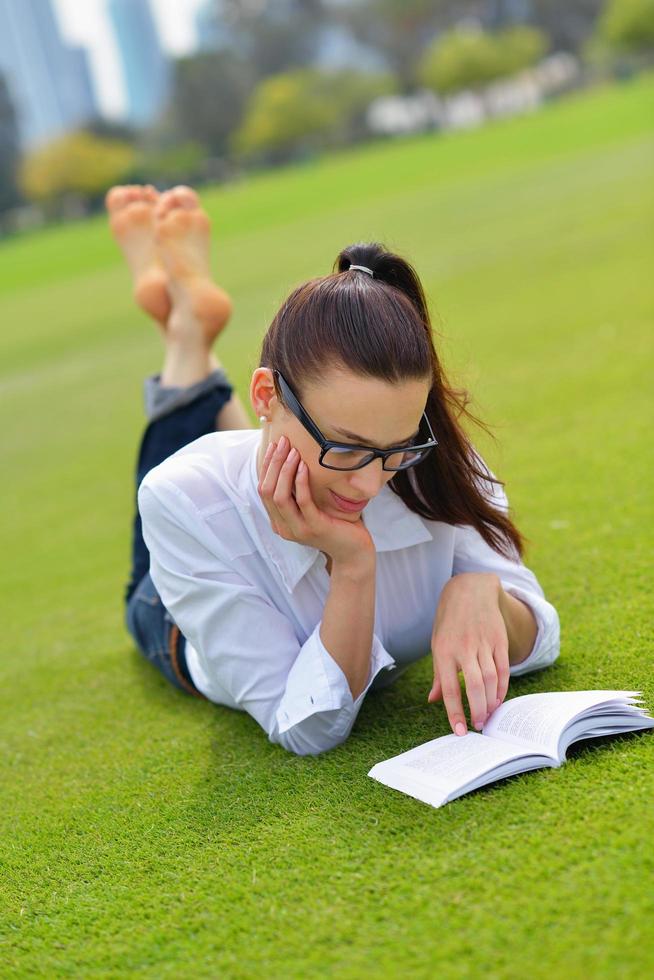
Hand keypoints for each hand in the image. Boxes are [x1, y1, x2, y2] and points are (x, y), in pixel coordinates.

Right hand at [258, 435, 374, 566]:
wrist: (353, 551)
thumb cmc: (334, 524)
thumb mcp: (311, 508)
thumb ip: (298, 493)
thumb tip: (292, 462)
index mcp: (279, 522)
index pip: (264, 490)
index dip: (267, 466)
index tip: (274, 445)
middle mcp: (283, 528)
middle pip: (267, 491)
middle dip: (273, 463)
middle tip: (282, 442)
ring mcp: (297, 529)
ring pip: (280, 496)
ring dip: (284, 470)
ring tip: (293, 451)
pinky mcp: (314, 528)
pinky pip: (302, 502)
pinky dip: (300, 482)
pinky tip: (304, 466)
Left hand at [427, 573, 509, 735]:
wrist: (470, 590)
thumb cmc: (449, 621)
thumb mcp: (437, 643)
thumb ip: (439, 674)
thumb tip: (433, 700)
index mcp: (444, 651)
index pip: (449, 688)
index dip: (454, 712)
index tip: (459, 731)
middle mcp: (464, 647)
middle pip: (474, 686)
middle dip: (477, 710)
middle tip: (478, 726)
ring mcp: (484, 643)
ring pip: (491, 679)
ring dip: (490, 702)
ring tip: (487, 715)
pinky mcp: (499, 640)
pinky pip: (503, 668)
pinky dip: (502, 687)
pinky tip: (498, 699)